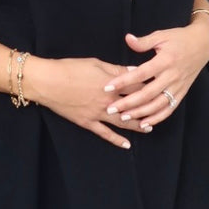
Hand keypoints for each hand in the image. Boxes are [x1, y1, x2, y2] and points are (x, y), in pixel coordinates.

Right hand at [29, 56, 149, 148]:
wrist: (47, 82)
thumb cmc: (70, 68)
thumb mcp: (96, 63)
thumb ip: (116, 70)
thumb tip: (134, 71)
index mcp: (111, 83)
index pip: (136, 87)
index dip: (149, 87)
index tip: (159, 87)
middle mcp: (107, 100)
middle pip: (133, 105)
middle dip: (147, 108)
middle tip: (160, 110)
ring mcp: (98, 113)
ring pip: (123, 122)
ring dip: (137, 125)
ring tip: (149, 128)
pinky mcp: (87, 122)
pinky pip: (104, 133)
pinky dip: (116, 140)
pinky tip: (127, 144)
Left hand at [101, 17, 208, 128]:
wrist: (202, 46)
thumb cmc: (179, 39)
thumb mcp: (161, 36)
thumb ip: (144, 41)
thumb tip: (127, 39)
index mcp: (165, 61)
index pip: (141, 73)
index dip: (124, 81)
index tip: (108, 87)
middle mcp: (171, 76)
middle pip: (148, 93)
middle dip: (128, 103)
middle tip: (111, 109)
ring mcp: (177, 87)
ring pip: (158, 105)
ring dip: (141, 113)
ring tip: (124, 118)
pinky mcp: (181, 93)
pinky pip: (169, 109)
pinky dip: (157, 118)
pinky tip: (144, 124)